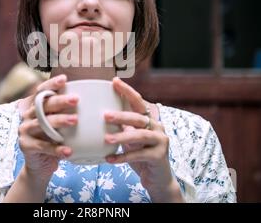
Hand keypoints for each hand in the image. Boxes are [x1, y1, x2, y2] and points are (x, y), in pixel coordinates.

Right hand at [18, 74, 77, 181]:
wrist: (39, 165)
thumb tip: (94, 101)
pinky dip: (56, 149)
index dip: (51, 84)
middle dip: (60, 101)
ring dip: (59, 121)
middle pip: (43, 105)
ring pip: (42, 123)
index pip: (41, 91)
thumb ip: (68, 113)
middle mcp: (27, 116)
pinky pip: (42, 146)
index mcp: (35, 107)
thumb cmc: (54, 141)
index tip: (65, 79)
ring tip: (75, 120)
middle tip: (76, 99)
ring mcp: (25, 130)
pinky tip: (69, 151)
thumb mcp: (60, 126)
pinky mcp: (25, 145)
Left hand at [105, 77, 181, 201]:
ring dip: (122, 136)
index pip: (138, 101)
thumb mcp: (129, 139)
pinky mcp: (159, 156)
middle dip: (121, 115)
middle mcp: (157, 126)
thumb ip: (121, 127)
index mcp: (149, 119)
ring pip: (140, 135)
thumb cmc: (140, 155)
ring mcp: (161, 141)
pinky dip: (123, 157)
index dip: (127, 91)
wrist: (157, 178)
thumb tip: (100, 115)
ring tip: (106, 139)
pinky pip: (139, 155)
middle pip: (138, 117)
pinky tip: (109, 159)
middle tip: (104, 115)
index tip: (114, 81)